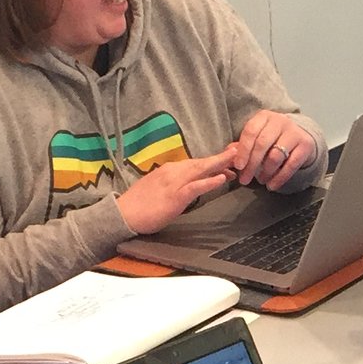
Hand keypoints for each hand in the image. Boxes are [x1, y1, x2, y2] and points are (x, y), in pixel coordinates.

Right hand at [115, 150, 238, 233]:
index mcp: (169, 170)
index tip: (229, 158)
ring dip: (219, 164)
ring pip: (200, 170)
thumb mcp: (159, 188)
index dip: (213, 160)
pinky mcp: (175, 196)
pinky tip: (222, 179)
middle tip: (239, 149)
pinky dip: (209, 182)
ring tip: (235, 158)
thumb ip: (174, 184)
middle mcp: (173, 172)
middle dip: (221, 157)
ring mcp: (174, 183)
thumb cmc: (139, 204)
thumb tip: (188, 184)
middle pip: (201, 162)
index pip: (196, 163)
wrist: (123, 213)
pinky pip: (195, 187)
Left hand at [230, 111, 316, 190]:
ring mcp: (294, 132)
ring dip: (265, 172)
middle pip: (262, 144)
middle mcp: (280, 121)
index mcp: (264, 117)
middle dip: (252, 165)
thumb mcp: (257, 137)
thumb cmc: (273, 138)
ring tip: (260, 181)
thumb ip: (242, 145)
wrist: (301, 136)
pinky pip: (291, 165)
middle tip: (245, 180)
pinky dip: (280, 178)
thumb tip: (228, 154)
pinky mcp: (305, 145)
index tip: (238, 166)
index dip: (243, 150)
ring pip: (276, 156)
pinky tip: (272, 185)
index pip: (250, 132)